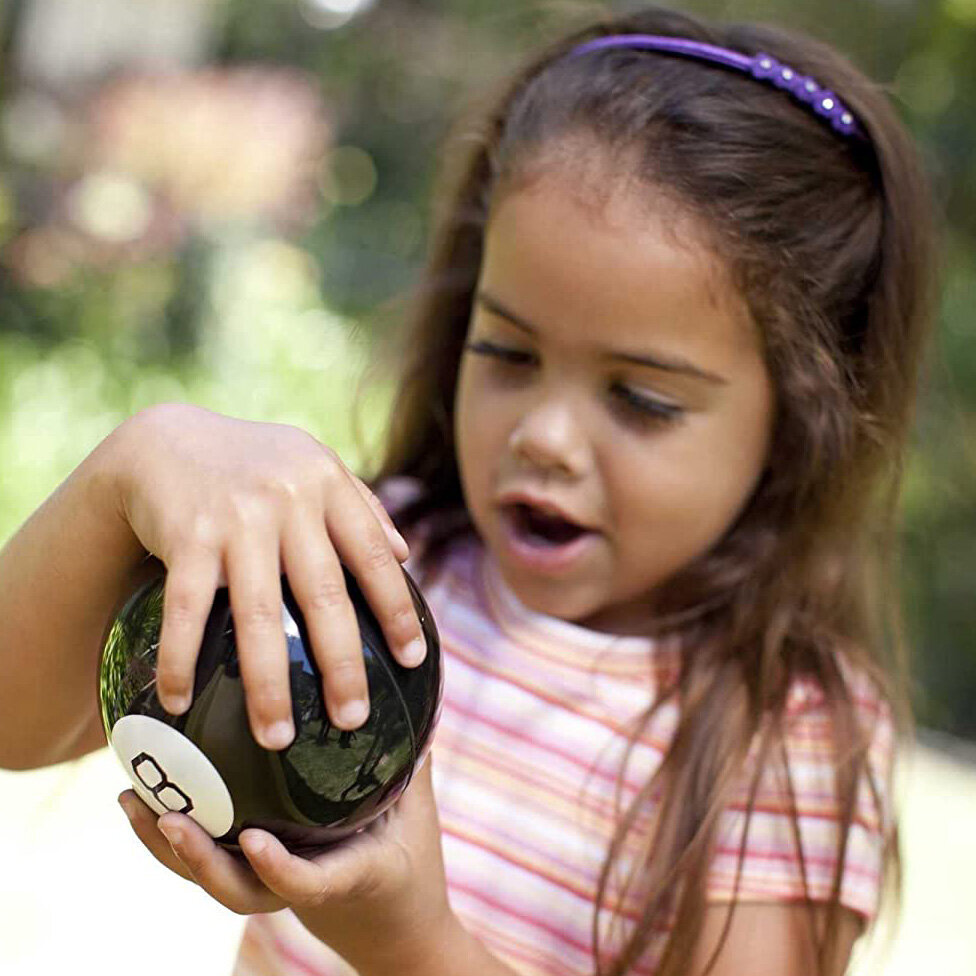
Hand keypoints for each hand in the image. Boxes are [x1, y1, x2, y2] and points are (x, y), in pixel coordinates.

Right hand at [108, 402, 425, 748]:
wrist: (164, 441)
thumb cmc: (255, 466)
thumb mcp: (313, 466)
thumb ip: (361, 505)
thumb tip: (405, 555)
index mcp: (327, 486)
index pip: (373, 555)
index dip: (395, 609)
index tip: (413, 660)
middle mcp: (289, 501)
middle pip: (324, 595)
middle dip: (340, 665)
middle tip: (352, 720)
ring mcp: (236, 519)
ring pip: (258, 615)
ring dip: (267, 684)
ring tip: (275, 738)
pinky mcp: (186, 536)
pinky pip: (188, 609)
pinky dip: (181, 658)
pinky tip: (178, 701)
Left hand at [118, 756, 454, 971]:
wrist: (398, 936)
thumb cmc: (413, 869)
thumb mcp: (418, 820)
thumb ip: (411, 767)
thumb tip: (415, 703)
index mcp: (347, 878)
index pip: (308, 883)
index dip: (278, 869)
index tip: (253, 841)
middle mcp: (300, 892)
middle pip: (240, 891)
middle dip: (197, 861)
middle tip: (168, 818)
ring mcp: (275, 891)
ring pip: (215, 882)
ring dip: (168, 849)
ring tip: (133, 801)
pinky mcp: (260, 882)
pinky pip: (212, 865)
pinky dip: (176, 841)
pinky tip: (151, 805)